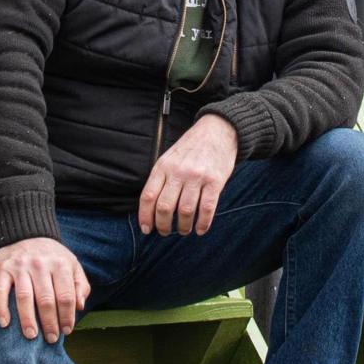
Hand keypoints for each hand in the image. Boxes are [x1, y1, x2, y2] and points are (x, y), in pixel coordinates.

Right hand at [0, 237, 90, 341]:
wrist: (26, 232)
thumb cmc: (51, 256)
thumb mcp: (71, 264)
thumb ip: (79, 285)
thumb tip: (80, 306)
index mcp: (60, 265)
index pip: (66, 296)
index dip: (67, 316)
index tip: (67, 331)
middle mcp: (40, 265)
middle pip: (46, 300)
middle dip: (50, 323)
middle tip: (51, 338)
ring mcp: (20, 267)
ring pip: (24, 297)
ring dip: (28, 320)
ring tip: (31, 336)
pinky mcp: (3, 268)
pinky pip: (0, 290)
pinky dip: (1, 308)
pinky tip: (4, 323)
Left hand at [137, 114, 240, 235]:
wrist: (218, 131)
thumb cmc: (191, 148)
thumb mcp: (169, 158)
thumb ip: (160, 179)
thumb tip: (151, 209)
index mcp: (163, 166)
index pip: (148, 196)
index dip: (145, 216)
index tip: (146, 229)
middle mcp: (178, 172)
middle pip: (165, 207)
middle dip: (163, 226)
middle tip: (165, 232)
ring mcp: (197, 176)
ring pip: (185, 211)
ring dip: (183, 227)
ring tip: (184, 231)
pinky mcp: (215, 181)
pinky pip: (207, 208)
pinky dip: (203, 223)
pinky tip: (200, 229)